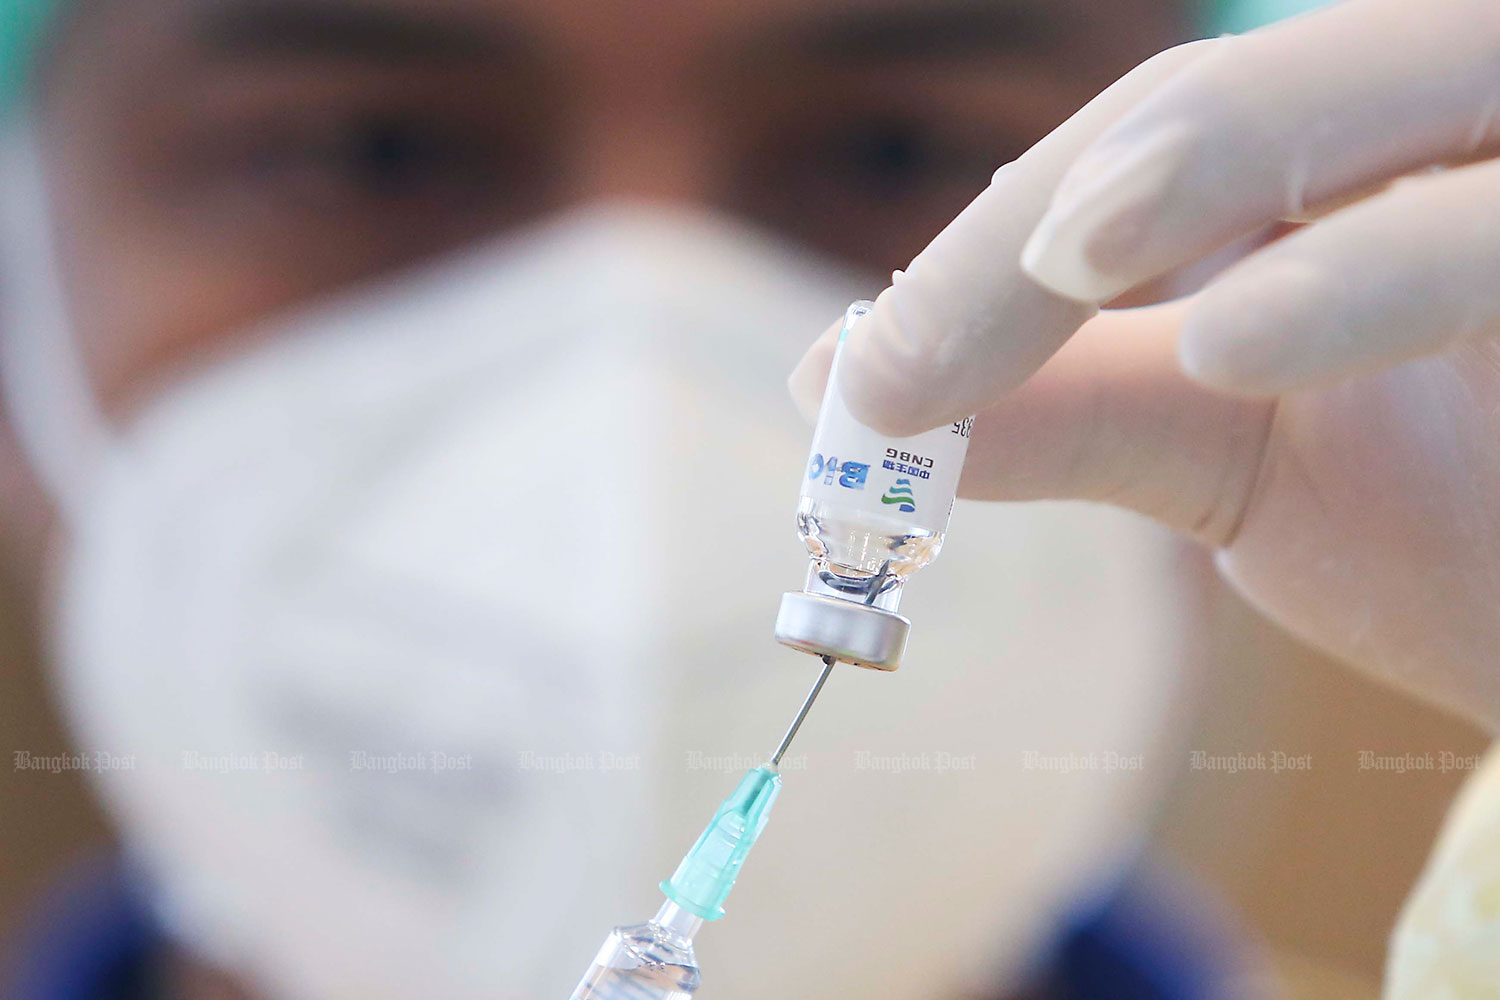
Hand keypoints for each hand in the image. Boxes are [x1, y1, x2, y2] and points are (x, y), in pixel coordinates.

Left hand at [788, 0, 1499, 728]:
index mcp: (1372, 137)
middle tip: (915, 340)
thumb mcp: (1235, 448)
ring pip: (1417, 86)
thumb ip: (1064, 408)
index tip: (867, 381)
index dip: (1003, 244)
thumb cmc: (1469, 517)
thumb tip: (841, 392)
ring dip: (1225, 160)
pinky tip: (1245, 340)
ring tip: (1072, 257)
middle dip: (1079, 195)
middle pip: (1265, 90)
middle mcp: (1478, 108)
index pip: (1164, 137)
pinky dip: (1388, 267)